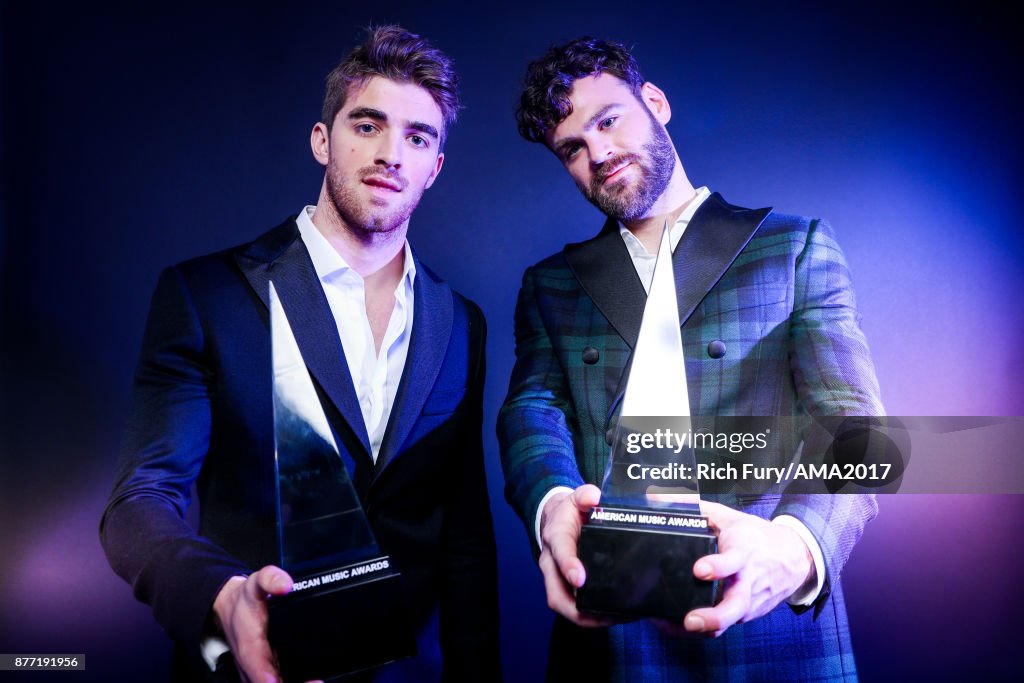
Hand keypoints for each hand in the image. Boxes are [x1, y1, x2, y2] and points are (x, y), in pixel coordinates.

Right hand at [212, 565, 319, 682]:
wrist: (229, 608)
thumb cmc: (244, 601)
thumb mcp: (255, 584)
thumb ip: (270, 579)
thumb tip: (285, 584)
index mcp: (250, 651)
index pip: (261, 675)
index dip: (274, 681)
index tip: (295, 680)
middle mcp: (253, 668)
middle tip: (318, 681)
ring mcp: (259, 674)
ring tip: (318, 681)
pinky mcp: (266, 673)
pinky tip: (313, 680)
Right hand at [537, 484, 615, 626]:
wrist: (555, 520)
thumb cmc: (569, 512)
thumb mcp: (577, 498)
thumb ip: (585, 495)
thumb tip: (594, 497)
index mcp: (556, 537)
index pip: (559, 553)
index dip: (568, 566)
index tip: (580, 579)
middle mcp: (551, 562)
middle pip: (556, 594)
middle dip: (578, 609)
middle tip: (606, 614)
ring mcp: (556, 578)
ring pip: (564, 606)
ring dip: (587, 617)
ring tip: (615, 618)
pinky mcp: (564, 588)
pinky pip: (573, 607)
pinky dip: (590, 615)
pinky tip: (612, 615)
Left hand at [679, 501, 813, 637]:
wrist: (794, 557)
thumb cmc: (755, 536)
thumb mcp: (729, 517)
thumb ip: (695, 508)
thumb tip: (658, 497)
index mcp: (744, 553)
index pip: (733, 561)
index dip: (717, 567)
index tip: (700, 570)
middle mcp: (748, 582)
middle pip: (735, 606)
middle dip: (714, 616)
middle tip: (691, 620)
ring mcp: (748, 602)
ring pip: (730, 621)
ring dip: (705, 628)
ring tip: (679, 629)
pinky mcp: (746, 615)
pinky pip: (725, 626)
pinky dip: (703, 629)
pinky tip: (676, 627)